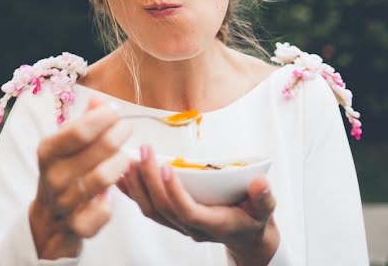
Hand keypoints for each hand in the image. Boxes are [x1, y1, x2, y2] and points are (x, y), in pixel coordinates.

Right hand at [29, 96, 131, 259]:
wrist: (49, 218)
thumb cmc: (64, 170)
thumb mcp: (65, 142)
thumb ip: (84, 119)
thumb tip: (100, 99)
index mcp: (47, 151)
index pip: (80, 130)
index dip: (104, 117)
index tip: (116, 111)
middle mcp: (53, 176)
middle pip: (99, 149)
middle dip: (120, 134)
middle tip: (127, 128)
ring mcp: (64, 203)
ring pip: (104, 177)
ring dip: (121, 163)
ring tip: (124, 156)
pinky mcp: (78, 226)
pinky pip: (105, 211)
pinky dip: (112, 200)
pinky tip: (111, 191)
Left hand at [116, 145, 279, 265]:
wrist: (245, 235)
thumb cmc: (253, 217)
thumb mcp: (265, 208)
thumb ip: (264, 197)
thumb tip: (260, 183)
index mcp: (213, 224)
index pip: (187, 212)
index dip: (175, 192)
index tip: (167, 166)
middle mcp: (191, 228)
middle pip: (163, 207)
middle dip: (150, 179)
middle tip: (144, 152)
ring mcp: (178, 225)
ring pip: (150, 209)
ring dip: (136, 185)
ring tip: (128, 159)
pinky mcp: (170, 218)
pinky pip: (146, 207)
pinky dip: (132, 191)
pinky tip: (122, 172)